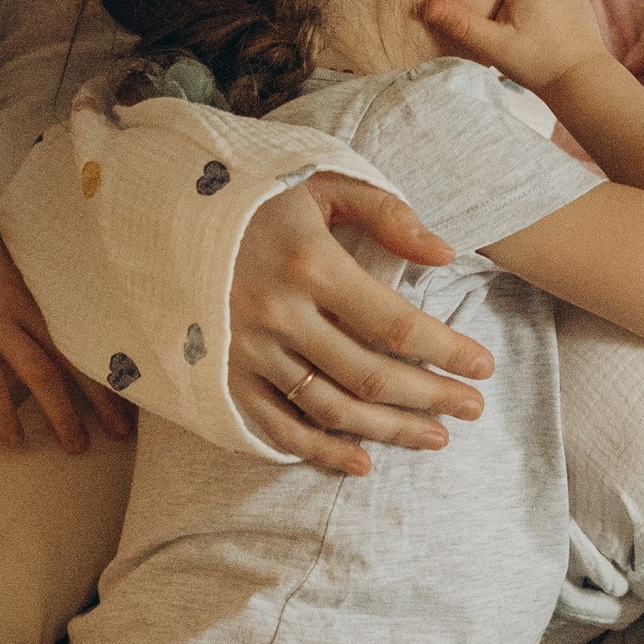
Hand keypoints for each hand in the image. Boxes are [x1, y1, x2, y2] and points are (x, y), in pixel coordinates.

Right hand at [0, 192, 120, 453]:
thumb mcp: (13, 262)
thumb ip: (39, 288)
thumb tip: (68, 312)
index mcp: (44, 289)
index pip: (91, 330)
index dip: (115, 362)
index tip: (140, 390)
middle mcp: (27, 306)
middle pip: (76, 355)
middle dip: (104, 397)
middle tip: (124, 431)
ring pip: (40, 373)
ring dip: (61, 413)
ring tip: (76, 447)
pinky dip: (3, 413)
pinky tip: (14, 440)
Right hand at [226, 170, 494, 475]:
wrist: (160, 211)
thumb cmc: (256, 194)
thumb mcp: (321, 180)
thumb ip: (387, 214)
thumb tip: (446, 255)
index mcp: (310, 264)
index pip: (395, 324)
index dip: (447, 351)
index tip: (483, 365)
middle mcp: (278, 315)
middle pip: (370, 375)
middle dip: (431, 397)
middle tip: (474, 408)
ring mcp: (247, 351)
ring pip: (331, 408)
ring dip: (389, 430)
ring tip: (436, 437)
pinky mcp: (222, 375)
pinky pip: (277, 426)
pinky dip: (320, 452)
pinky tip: (362, 462)